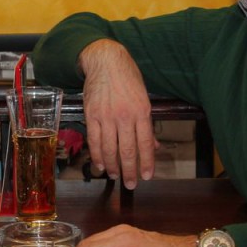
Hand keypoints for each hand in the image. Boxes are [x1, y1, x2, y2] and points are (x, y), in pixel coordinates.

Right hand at [79, 40, 158, 187]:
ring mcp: (106, 116)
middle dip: (130, 171)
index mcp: (141, 111)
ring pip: (109, 149)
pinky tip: (100, 165)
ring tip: (115, 177)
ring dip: (113, 166)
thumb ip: (148, 125)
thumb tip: (154, 146)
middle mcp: (124, 116)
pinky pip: (94, 141)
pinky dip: (97, 156)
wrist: (106, 61)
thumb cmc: (128, 78)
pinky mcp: (91, 115)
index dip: (146, 163)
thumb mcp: (145, 98)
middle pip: (127, 151)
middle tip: (130, 184)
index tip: (147, 176)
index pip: (145, 144)